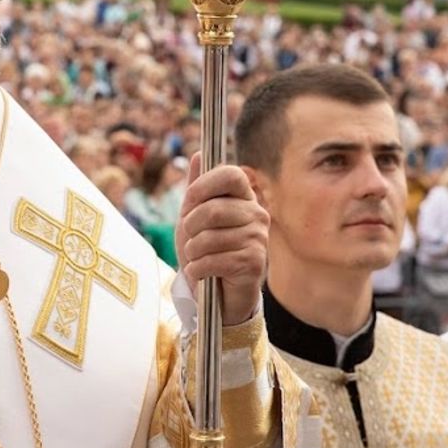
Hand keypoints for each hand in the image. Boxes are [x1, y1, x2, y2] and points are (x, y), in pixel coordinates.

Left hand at [175, 153, 268, 323]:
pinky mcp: (254, 262)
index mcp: (244, 197)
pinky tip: (203, 272)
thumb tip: (198, 154)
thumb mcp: (195, 218)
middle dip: (190, 228)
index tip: (190, 202)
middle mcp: (257, 214)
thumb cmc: (208, 251)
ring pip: (208, 238)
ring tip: (198, 258)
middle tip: (192, 240)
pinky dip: (197, 269)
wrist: (220, 293)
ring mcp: (258, 238)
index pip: (231, 174)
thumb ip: (197, 188)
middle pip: (212, 209)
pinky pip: (212, 260)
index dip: (204, 185)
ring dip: (193, 252)